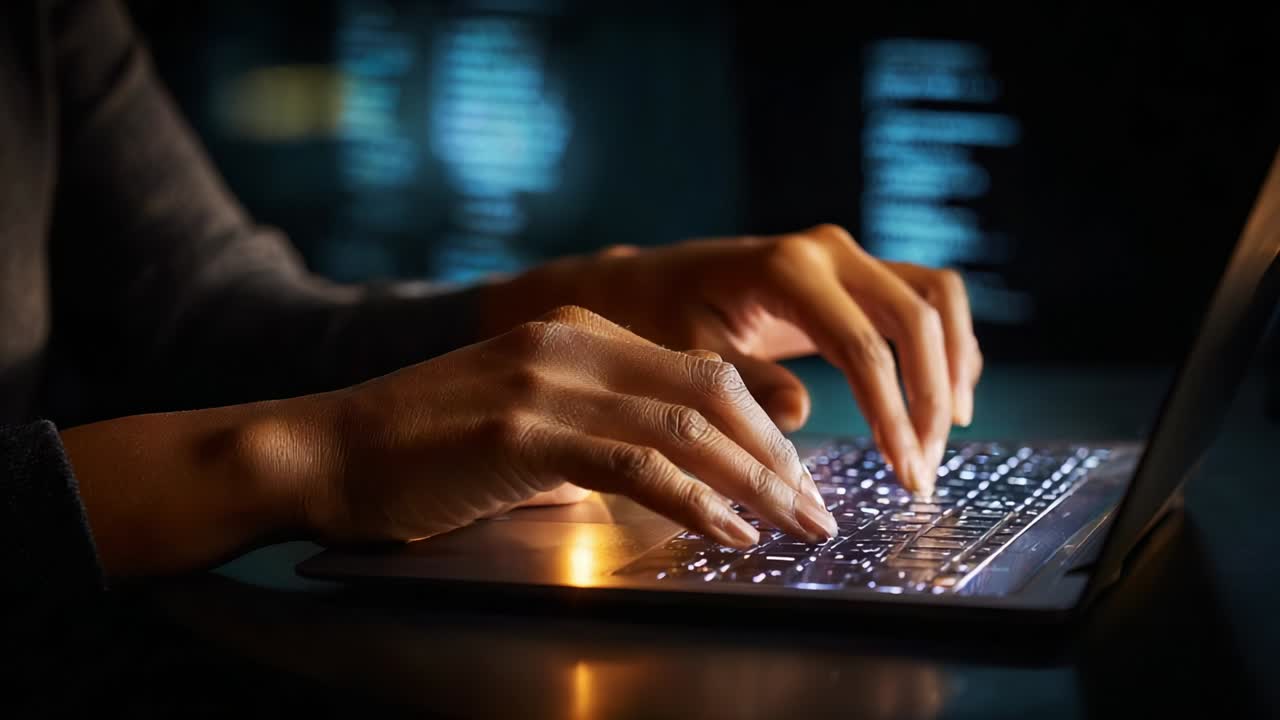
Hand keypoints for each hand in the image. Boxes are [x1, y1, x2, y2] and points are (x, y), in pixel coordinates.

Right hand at [269, 306, 836, 547]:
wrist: (329, 450)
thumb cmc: (426, 451)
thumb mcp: (526, 425)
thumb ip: (596, 437)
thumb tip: (664, 476)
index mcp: (582, 335)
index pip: (702, 372)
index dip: (762, 428)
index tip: (797, 479)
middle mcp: (574, 344)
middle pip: (711, 392)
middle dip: (776, 457)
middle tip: (817, 510)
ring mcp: (549, 381)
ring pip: (686, 424)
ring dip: (754, 482)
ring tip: (796, 526)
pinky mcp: (525, 428)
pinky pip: (636, 462)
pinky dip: (694, 499)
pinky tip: (728, 530)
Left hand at [484, 225, 982, 493]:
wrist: (652, 285)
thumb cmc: (661, 320)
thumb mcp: (687, 355)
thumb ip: (742, 382)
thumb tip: (799, 413)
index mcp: (785, 270)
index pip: (863, 346)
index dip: (892, 414)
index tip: (905, 475)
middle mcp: (827, 252)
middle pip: (918, 318)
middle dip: (930, 399)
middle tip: (923, 472)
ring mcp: (849, 256)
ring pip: (937, 298)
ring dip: (953, 367)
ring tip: (941, 438)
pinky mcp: (859, 273)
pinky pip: (926, 298)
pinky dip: (947, 346)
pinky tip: (940, 401)